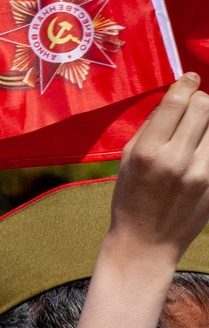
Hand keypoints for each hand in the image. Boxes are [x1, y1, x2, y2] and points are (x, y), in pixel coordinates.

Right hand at [76, 76, 208, 327]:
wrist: (144, 247)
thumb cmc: (130, 201)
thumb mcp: (126, 162)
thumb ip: (150, 128)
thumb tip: (176, 97)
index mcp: (147, 153)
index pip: (177, 101)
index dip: (186, 84)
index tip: (189, 80)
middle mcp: (175, 160)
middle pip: (204, 106)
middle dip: (200, 101)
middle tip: (193, 108)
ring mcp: (200, 174)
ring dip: (208, 124)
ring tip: (196, 136)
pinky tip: (199, 153)